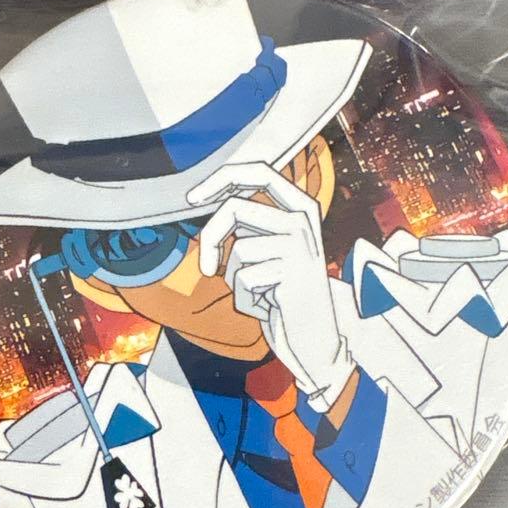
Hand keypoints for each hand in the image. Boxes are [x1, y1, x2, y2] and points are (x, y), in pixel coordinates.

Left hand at [186, 162, 355, 412]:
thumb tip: (201, 198)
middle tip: (206, 269)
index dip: (221, 178)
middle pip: (235, 208)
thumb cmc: (282, 290)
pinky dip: (245, 299)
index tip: (193, 198)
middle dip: (211, 238)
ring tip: (259, 291)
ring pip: (238, 249)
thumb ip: (248, 221)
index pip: (259, 172)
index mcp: (300, 206)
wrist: (314, 336)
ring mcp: (300, 245)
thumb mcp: (268, 246)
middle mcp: (303, 220)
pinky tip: (267, 305)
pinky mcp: (291, 273)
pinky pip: (243, 279)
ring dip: (235, 279)